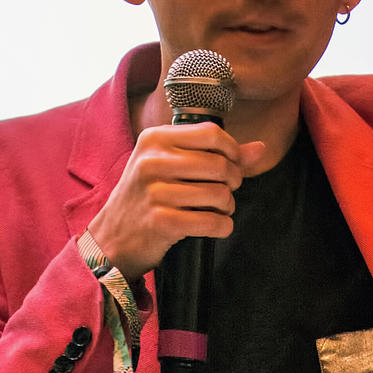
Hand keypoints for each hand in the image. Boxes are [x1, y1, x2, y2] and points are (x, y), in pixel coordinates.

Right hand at [87, 123, 265, 281]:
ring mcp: (154, 192)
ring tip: (218, 209)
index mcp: (154, 139)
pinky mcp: (161, 222)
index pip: (212, 133)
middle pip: (220, 164)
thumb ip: (216, 154)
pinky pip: (212, 222)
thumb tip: (260, 148)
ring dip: (227, 206)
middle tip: (226, 191)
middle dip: (233, 181)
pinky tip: (215, 225)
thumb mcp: (171, 166)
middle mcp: (151, 161)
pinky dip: (222, 226)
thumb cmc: (147, 197)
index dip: (232, 150)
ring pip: (220, 194)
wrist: (112, 239)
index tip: (232, 164)